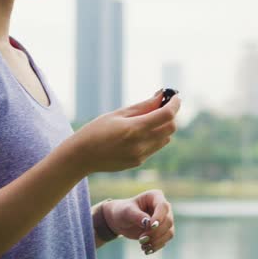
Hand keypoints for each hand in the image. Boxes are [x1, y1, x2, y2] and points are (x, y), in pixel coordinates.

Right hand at [64, 89, 181, 174]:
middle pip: (171, 128)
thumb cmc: (96, 130)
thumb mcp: (118, 114)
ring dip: (163, 127)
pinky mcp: (138, 162)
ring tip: (149, 119)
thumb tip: (161, 96)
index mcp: (135, 129)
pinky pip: (154, 147)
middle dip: (171, 115)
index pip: (166, 115)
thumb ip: (143, 106)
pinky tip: (139, 133)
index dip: (175, 104)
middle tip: (163, 106)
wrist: (81, 156)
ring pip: (165, 139)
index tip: (175, 96)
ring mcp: (140, 156)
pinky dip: (154, 137)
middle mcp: (141, 144)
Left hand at [103, 189, 175, 255]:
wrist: (120, 220)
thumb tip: (148, 223)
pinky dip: (156, 246)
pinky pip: (165, 240)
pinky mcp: (163, 231)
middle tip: (141, 239)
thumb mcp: (126, 212)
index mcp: (155, 196)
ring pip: (169, 232)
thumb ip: (137, 216)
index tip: (150, 226)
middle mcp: (163, 208)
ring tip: (143, 246)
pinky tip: (146, 249)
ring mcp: (164, 220)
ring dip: (157, 241)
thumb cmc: (122, 211)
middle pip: (168, 221)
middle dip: (155, 232)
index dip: (159, 217)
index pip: (163, 206)